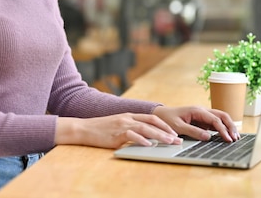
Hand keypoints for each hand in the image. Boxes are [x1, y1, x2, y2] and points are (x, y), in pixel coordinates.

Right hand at [55, 113, 182, 148]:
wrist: (83, 128)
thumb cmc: (100, 129)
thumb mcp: (117, 125)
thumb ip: (130, 128)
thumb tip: (145, 137)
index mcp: (129, 115)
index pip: (151, 117)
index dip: (164, 125)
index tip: (174, 133)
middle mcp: (128, 118)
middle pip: (152, 122)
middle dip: (166, 130)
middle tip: (177, 139)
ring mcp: (122, 125)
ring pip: (145, 128)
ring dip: (159, 136)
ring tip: (169, 142)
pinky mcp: (116, 133)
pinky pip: (132, 135)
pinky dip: (142, 140)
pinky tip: (149, 145)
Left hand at [152, 105, 239, 141]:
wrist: (161, 115)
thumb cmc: (167, 119)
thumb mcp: (178, 127)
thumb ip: (193, 131)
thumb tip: (208, 137)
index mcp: (197, 110)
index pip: (215, 119)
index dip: (223, 130)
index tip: (228, 139)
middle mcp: (202, 111)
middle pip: (222, 115)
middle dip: (231, 126)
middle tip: (236, 138)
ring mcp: (203, 115)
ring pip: (221, 118)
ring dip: (229, 126)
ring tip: (235, 138)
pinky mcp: (202, 120)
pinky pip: (216, 122)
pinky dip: (223, 128)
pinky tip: (227, 135)